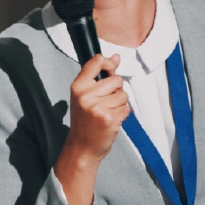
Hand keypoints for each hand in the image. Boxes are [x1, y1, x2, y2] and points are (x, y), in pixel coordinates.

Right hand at [54, 54, 126, 204]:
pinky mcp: (109, 119)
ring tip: (108, 113)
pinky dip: (123, 114)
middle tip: (106, 103)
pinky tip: (112, 121)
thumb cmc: (85, 120)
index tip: (111, 70)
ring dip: (120, 104)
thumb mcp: (85, 96)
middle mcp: (86, 96)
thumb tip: (116, 56)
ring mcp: (98, 108)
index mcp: (78, 87)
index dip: (109, 64)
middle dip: (117, 90)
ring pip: (123, 95)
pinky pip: (126, 108)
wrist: (82, 147)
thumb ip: (100, 76)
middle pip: (116, 80)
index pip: (96, 61)